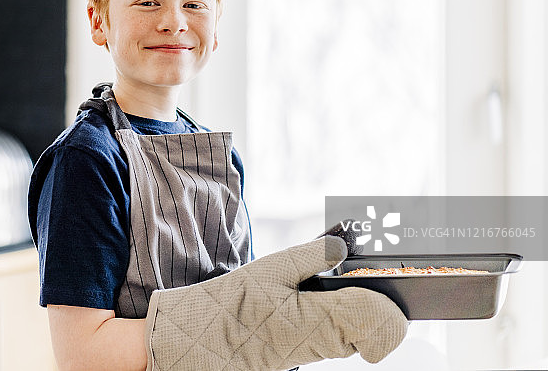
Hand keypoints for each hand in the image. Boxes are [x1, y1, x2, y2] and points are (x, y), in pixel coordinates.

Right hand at [144, 236, 407, 370]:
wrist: (204, 338)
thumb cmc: (234, 303)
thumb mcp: (271, 267)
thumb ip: (311, 255)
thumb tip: (342, 244)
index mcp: (322, 321)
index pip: (381, 318)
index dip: (390, 300)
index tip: (387, 278)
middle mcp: (327, 341)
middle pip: (378, 326)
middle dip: (379, 300)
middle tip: (368, 272)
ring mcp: (319, 350)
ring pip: (362, 331)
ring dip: (361, 306)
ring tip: (342, 279)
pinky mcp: (309, 350)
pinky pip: (341, 334)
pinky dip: (344, 314)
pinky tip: (324, 294)